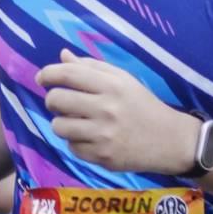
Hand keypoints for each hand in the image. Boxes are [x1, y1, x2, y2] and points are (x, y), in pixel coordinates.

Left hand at [39, 56, 196, 177]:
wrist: (169, 140)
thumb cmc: (143, 105)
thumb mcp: (123, 80)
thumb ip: (92, 67)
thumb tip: (62, 56)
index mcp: (112, 85)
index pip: (68, 74)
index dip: (48, 74)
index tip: (42, 78)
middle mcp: (106, 109)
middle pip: (57, 100)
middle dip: (52, 100)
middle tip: (61, 102)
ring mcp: (103, 135)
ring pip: (58, 127)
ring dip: (62, 123)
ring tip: (76, 122)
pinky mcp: (102, 157)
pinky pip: (71, 148)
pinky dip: (76, 143)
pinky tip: (90, 139)